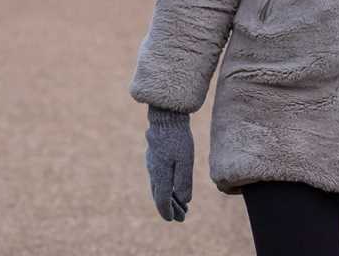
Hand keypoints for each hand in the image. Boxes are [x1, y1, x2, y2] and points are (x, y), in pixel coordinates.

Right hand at [145, 106, 192, 221]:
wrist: (166, 118)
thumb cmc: (178, 138)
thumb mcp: (185, 160)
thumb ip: (184, 181)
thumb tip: (185, 200)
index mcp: (160, 175)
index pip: (162, 199)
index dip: (168, 211)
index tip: (174, 220)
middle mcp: (153, 172)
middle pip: (160, 196)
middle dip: (171, 208)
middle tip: (181, 218)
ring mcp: (152, 165)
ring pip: (159, 187)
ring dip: (170, 198)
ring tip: (182, 206)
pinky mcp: (155, 158)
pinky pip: (159, 178)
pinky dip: (167, 187)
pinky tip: (174, 188)